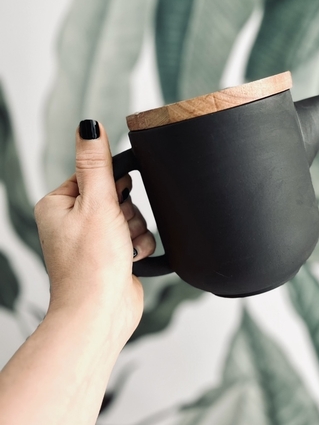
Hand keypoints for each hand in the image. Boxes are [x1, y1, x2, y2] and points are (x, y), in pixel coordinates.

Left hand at [34, 120, 154, 342]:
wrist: (101, 312)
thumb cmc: (91, 264)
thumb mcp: (96, 203)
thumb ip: (95, 163)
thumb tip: (89, 126)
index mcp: (59, 205)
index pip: (96, 175)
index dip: (114, 188)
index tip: (114, 203)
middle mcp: (73, 221)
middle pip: (118, 197)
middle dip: (127, 213)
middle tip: (116, 231)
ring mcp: (93, 239)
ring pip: (131, 216)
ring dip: (135, 231)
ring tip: (122, 249)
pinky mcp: (111, 253)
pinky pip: (136, 236)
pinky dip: (139, 246)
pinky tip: (130, 259)